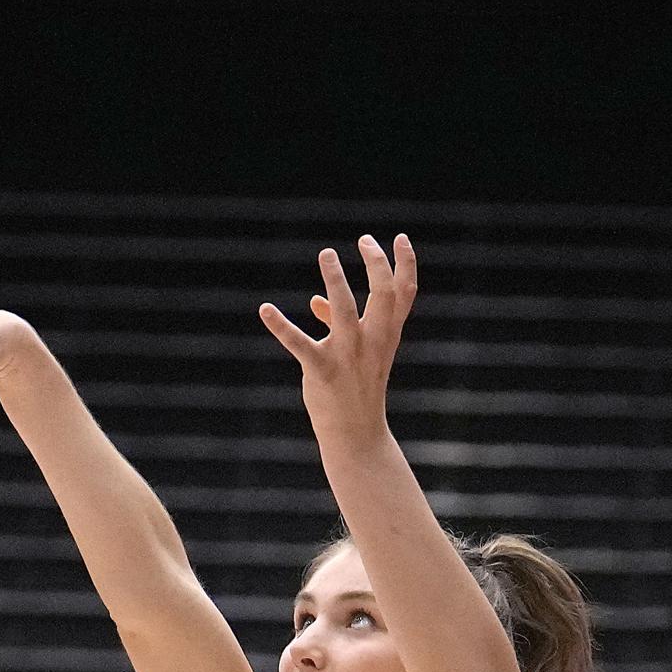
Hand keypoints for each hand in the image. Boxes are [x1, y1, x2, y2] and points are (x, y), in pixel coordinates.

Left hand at [257, 234, 415, 445]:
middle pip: (383, 294)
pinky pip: (299, 343)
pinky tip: (265, 309)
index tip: (399, 238)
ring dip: (335, 279)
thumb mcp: (357, 354)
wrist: (356, 434)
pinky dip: (280, 325)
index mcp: (386, 335)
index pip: (404, 294)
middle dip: (377, 264)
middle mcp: (372, 341)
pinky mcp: (322, 370)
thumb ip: (336, 322)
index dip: (406, 264)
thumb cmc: (356, 388)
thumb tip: (316, 300)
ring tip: (327, 253)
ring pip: (344, 309)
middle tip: (363, 240)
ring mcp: (348, 355)